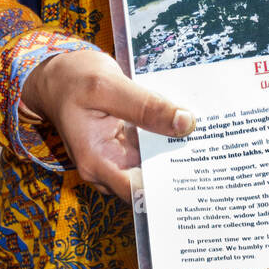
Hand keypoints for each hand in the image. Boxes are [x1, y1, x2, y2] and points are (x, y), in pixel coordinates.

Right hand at [20, 47, 195, 201]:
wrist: (57, 76)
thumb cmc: (73, 80)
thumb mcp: (108, 86)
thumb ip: (146, 106)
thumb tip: (185, 123)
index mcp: (96, 162)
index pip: (138, 192)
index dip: (168, 190)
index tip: (197, 179)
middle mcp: (105, 167)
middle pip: (149, 182)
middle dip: (178, 171)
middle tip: (211, 155)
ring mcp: (115, 158)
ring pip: (153, 165)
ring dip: (175, 154)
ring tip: (207, 141)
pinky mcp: (124, 146)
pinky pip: (150, 148)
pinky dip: (166, 139)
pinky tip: (188, 128)